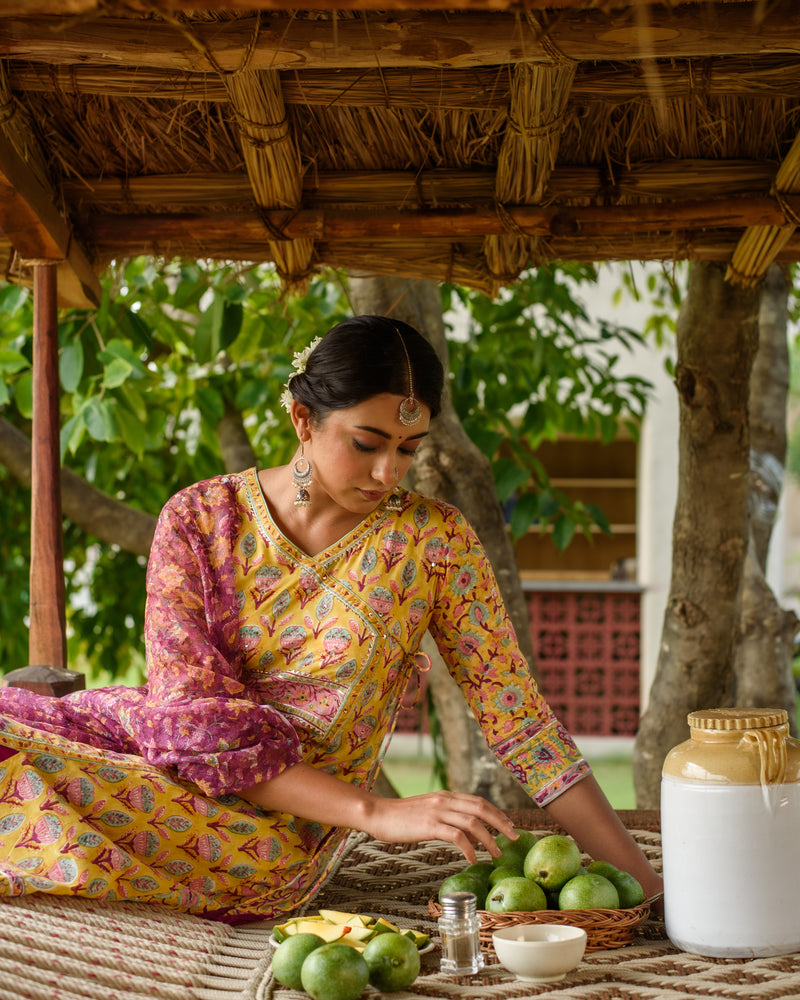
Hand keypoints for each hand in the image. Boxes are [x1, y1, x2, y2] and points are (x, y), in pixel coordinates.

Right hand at [360, 789, 517, 863]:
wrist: (377, 814)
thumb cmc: (401, 817)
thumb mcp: (429, 812)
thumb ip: (448, 817)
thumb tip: (470, 833)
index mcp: (446, 796)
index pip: (479, 801)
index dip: (497, 813)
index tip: (509, 826)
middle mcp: (445, 800)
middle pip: (482, 808)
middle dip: (501, 823)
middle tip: (514, 837)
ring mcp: (438, 812)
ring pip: (473, 822)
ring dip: (489, 839)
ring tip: (496, 853)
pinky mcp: (429, 825)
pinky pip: (457, 836)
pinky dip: (469, 848)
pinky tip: (473, 859)